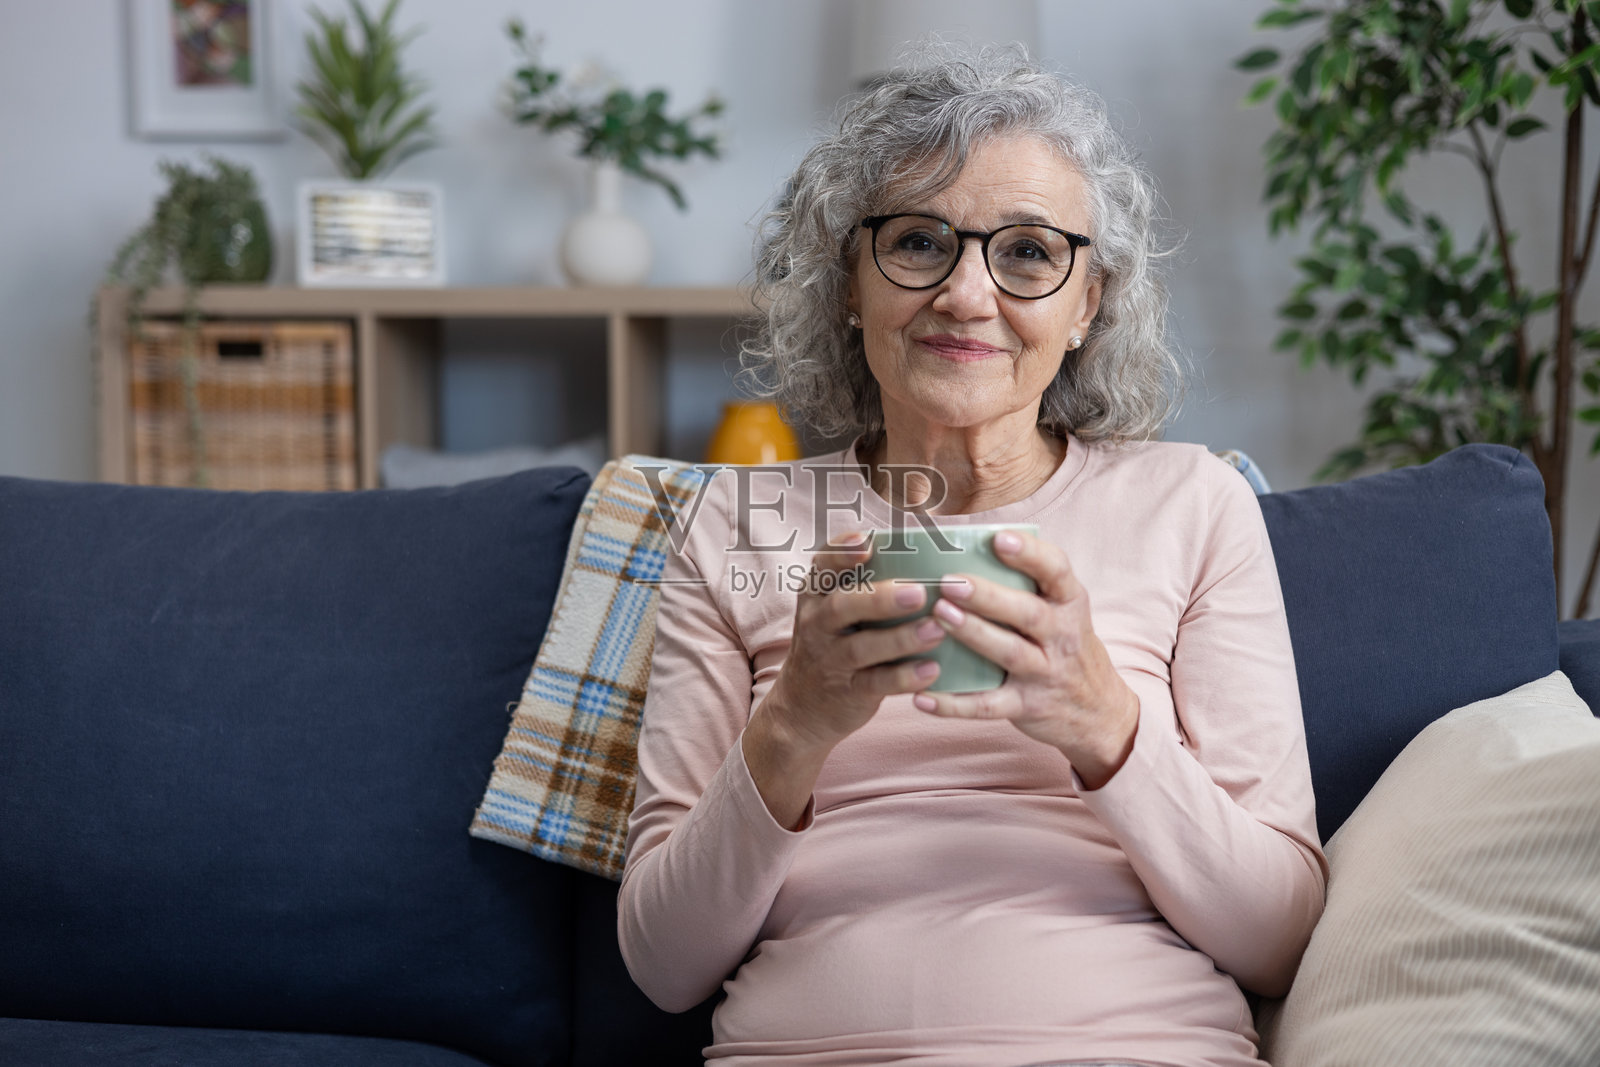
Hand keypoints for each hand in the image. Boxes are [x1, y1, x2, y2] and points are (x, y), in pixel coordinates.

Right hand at [760, 533, 947, 751]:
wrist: (802, 705)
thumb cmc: (836, 640)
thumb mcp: (835, 608)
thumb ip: (868, 582)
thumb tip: (932, 550)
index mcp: (817, 593)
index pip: (823, 565)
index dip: (842, 552)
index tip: (866, 543)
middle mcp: (818, 622)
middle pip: (842, 606)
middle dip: (880, 598)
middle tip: (918, 593)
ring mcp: (831, 659)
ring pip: (861, 647)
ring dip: (900, 639)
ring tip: (936, 629)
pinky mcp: (848, 692)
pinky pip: (876, 684)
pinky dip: (904, 677)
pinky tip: (932, 669)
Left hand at [911, 530, 1138, 788]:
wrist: (1098, 712)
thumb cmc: (1064, 645)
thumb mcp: (1064, 609)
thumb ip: (1030, 581)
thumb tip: (969, 540)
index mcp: (1069, 603)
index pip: (1056, 571)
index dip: (1030, 554)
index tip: (999, 539)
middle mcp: (1062, 636)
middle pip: (1028, 613)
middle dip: (989, 596)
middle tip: (950, 582)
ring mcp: (1046, 673)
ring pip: (1010, 654)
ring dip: (974, 635)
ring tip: (939, 616)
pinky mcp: (1026, 707)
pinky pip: (988, 706)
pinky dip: (954, 704)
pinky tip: (921, 697)